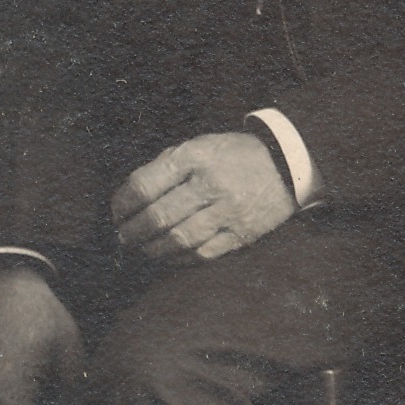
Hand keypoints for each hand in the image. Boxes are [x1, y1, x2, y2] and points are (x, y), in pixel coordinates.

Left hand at [112, 131, 296, 266]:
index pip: (145, 185)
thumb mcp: (201, 146)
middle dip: (133, 231)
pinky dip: (180, 259)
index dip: (123, 204)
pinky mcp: (242, 234)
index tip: (117, 212)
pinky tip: (170, 256)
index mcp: (195, 156)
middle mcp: (211, 183)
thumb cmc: (234, 156)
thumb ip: (167, 166)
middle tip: (123, 237)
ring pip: (178, 239)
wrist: (287, 165)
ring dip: (153, 248)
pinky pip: (203, 253)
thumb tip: (132, 196)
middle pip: (158, 216)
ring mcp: (228, 211)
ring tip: (143, 249)